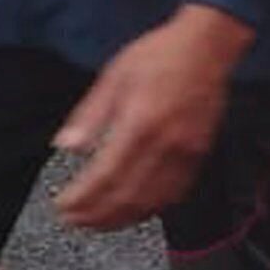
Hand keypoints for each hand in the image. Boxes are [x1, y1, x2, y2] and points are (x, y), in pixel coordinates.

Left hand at [53, 4, 257, 232]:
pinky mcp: (198, 156)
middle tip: (73, 221)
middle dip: (96, 216)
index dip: (81, 199)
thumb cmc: (159, 55)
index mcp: (140, 123)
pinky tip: (132, 210)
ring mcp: (185, 154)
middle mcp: (164, 145)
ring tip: (96, 223)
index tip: (62, 207)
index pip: (105, 176)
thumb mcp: (114, 76)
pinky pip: (173, 194)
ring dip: (120, 219)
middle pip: (126, 197)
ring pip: (151, 202)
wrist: (207, 47)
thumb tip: (65, 146)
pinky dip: (149, 209)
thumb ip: (90, 115)